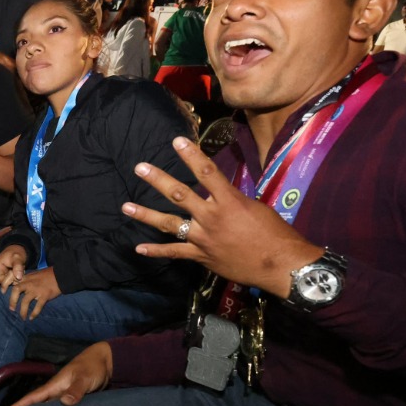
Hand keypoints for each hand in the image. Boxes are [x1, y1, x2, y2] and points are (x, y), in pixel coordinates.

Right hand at [0, 244, 28, 287]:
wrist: (18, 248)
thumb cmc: (17, 253)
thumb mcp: (18, 258)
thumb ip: (18, 267)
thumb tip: (18, 278)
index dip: (8, 280)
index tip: (16, 276)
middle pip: (1, 282)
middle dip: (11, 279)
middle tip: (19, 273)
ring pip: (4, 281)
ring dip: (12, 278)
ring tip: (18, 271)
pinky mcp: (2, 272)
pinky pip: (6, 279)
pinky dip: (12, 277)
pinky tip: (16, 272)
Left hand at [4, 265, 59, 319]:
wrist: (61, 275)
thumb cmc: (47, 275)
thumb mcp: (34, 275)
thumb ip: (26, 280)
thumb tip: (17, 287)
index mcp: (26, 277)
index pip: (11, 279)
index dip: (4, 285)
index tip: (2, 292)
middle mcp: (29, 283)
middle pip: (16, 290)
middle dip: (12, 301)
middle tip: (12, 309)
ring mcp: (36, 290)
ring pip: (25, 301)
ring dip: (22, 311)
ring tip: (22, 318)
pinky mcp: (44, 296)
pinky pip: (37, 307)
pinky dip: (34, 313)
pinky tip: (31, 318)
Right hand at [9, 341, 112, 405]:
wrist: (106, 363)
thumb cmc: (92, 367)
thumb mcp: (84, 378)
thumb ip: (75, 390)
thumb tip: (64, 402)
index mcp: (54, 386)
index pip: (33, 397)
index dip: (19, 405)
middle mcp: (56, 393)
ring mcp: (65, 397)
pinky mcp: (74, 401)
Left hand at [122, 136, 324, 298]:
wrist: (280, 264)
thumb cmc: (274, 233)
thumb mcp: (256, 207)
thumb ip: (232, 199)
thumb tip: (219, 193)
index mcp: (229, 201)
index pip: (207, 172)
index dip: (191, 155)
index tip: (177, 140)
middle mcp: (211, 217)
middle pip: (179, 194)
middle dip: (158, 180)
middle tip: (140, 168)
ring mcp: (203, 238)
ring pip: (169, 224)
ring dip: (146, 215)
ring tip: (126, 206)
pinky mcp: (201, 256)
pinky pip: (174, 253)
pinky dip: (156, 251)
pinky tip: (139, 248)